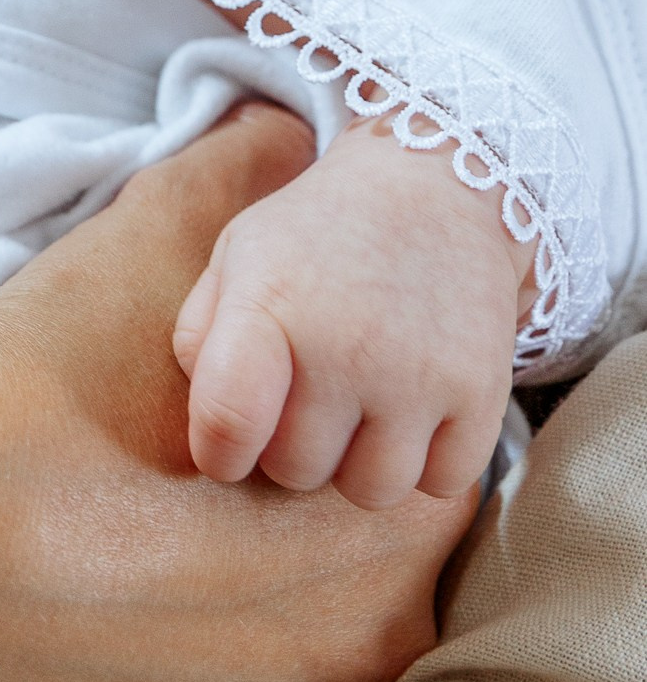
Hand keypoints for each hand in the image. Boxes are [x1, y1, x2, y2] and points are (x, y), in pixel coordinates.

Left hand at [173, 120, 533, 506]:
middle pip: (296, 470)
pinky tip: (415, 409)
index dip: (217, 452)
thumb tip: (207, 429)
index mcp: (272, 306)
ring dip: (358, 462)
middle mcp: (347, 347)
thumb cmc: (318, 235)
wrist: (436, 189)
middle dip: (291, 444)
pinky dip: (427, 461)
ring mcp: (421, 376)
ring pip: (370, 492)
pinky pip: (441, 484)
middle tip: (308, 391)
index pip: (228, 422)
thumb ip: (200, 338)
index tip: (227, 443)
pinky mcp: (482, 395)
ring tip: (360, 403)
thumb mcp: (239, 256)